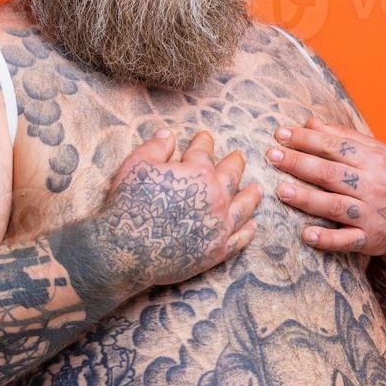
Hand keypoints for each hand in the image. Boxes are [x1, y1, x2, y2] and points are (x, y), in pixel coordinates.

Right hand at [95, 128, 262, 287]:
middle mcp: (216, 196)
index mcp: (198, 172)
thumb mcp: (137, 165)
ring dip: (251, 195)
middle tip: (238, 156)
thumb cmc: (129, 203)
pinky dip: (248, 231)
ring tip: (257, 189)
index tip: (205, 137)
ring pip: (244, 206)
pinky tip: (252, 225)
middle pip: (232, 175)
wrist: (128, 250)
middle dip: (235, 163)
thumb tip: (169, 134)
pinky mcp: (217, 250)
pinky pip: (240, 239)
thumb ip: (156, 146)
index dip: (204, 141)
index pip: (204, 151)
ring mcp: (219, 225)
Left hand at [266, 116, 385, 256]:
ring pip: (335, 206)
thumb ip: (343, 138)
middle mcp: (373, 187)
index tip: (280, 134)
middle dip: (299, 163)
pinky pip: (347, 241)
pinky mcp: (370, 240)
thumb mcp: (376, 153)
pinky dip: (328, 240)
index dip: (306, 140)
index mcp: (374, 161)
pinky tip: (306, 235)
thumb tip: (310, 122)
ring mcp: (372, 215)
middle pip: (330, 174)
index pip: (335, 147)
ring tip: (282, 191)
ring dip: (308, 199)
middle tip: (272, 155)